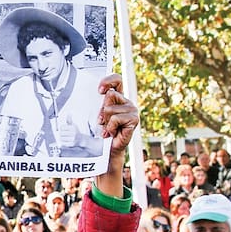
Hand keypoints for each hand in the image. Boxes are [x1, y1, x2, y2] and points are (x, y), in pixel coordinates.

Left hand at [56, 114, 96, 151]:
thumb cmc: (76, 131)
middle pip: (61, 133)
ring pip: (61, 138)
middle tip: (62, 133)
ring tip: (64, 137)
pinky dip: (62, 142)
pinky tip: (65, 141)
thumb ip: (69, 120)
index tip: (62, 129)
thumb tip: (68, 113)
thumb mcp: (73, 125)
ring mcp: (73, 139)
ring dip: (61, 138)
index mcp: (73, 128)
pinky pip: (63, 143)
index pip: (62, 127)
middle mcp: (74, 133)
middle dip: (60, 133)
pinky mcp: (71, 144)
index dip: (61, 128)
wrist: (82, 140)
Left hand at [95, 75, 138, 197]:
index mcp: (118, 97)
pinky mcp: (134, 120)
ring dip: (105, 121)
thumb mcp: (97, 115)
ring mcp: (132, 110)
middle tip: (101, 121)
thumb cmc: (99, 132)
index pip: (117, 80)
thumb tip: (104, 93)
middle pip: (110, 95)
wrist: (106, 151)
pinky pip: (116, 118)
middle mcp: (127, 102)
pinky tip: (111, 133)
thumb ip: (100, 103)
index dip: (109, 80)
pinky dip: (110, 127)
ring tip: (107, 129)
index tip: (99, 89)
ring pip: (110, 109)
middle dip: (101, 109)